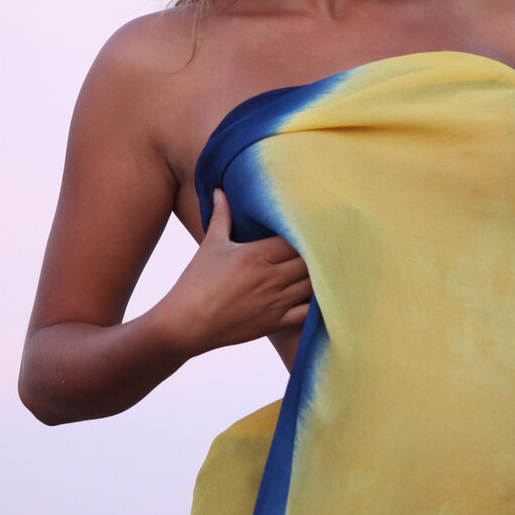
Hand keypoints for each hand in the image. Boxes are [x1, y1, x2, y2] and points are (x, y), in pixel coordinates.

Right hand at [161, 190, 312, 355]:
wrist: (185, 324)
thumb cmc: (196, 282)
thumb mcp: (211, 245)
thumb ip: (222, 216)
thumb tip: (220, 190)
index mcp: (257, 255)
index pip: (297, 239)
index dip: (309, 233)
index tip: (315, 228)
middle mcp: (270, 278)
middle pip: (311, 262)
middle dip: (321, 254)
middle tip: (329, 246)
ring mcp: (275, 302)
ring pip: (314, 286)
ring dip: (323, 277)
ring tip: (328, 268)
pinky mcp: (275, 323)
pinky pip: (308, 314)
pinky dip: (319, 305)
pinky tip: (322, 297)